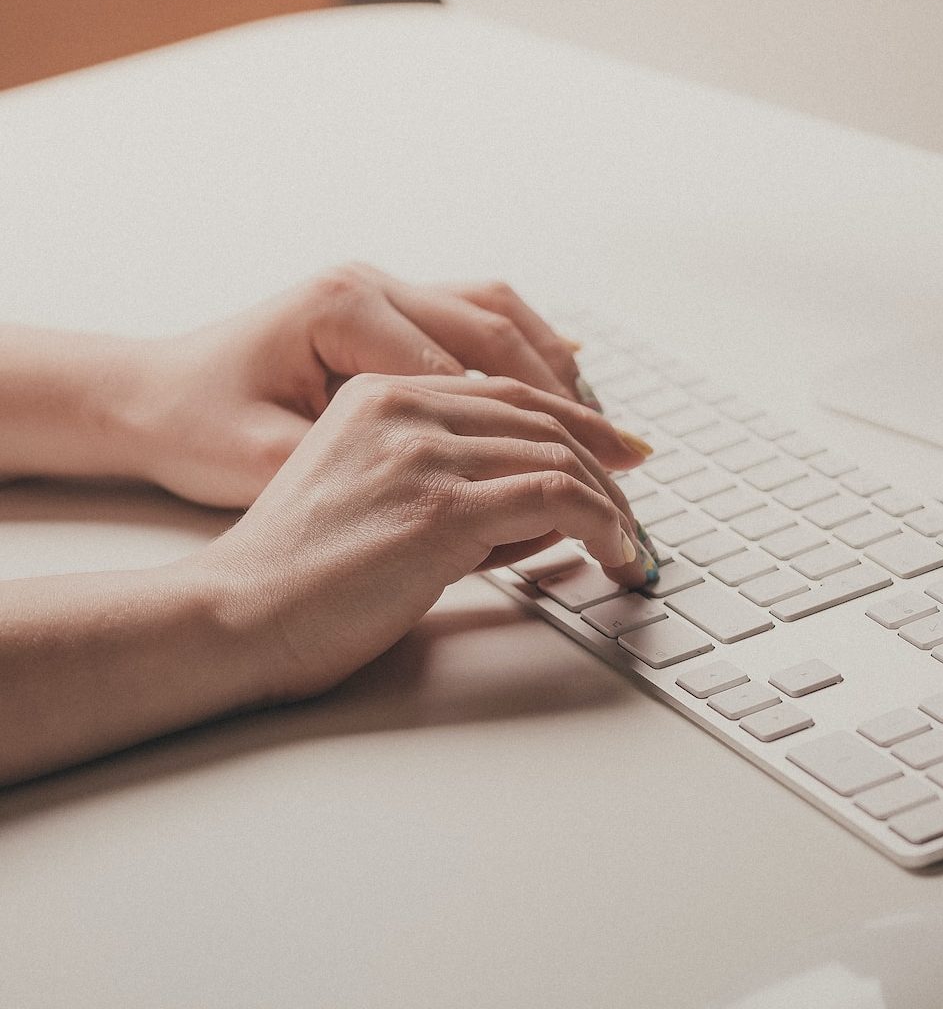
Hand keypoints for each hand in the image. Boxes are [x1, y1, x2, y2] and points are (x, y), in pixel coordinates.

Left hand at [128, 264, 637, 507]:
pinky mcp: (390, 303)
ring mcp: (384, 286)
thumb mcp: (270, 463)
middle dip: (572, 403)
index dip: (534, 436)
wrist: (145, 393)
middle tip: (629, 458)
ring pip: (503, 314)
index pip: (468, 374)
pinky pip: (483, 313)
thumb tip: (467, 506)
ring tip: (609, 430)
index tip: (582, 486)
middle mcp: (371, 283)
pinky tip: (571, 383)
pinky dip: (533, 347)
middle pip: (502, 335)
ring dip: (562, 372)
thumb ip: (373, 475)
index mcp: (343, 309)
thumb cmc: (196, 429)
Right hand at [184, 372, 655, 702]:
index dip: (578, 422)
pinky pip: (554, 499)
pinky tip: (613, 552)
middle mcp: (404, 409)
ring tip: (629, 545)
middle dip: (606, 464)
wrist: (238, 614)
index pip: (509, 394)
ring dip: (610, 504)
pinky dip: (601, 524)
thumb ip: (454, 483)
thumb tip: (550, 506)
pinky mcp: (441, 508)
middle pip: (542, 419)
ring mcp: (423, 455)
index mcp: (381, 395)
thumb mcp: (377, 497)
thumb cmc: (301, 575)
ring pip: (557, 456)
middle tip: (637, 508)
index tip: (621, 452)